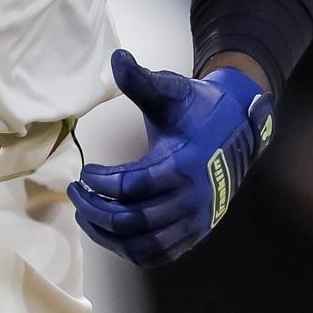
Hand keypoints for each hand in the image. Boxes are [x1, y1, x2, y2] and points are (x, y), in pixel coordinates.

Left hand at [68, 49, 273, 265]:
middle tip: (75, 192)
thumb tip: (116, 57)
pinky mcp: (194, 233)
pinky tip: (109, 232)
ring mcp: (194, 221)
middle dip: (95, 209)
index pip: (131, 186)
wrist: (237, 130)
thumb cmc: (198, 111)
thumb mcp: (171, 91)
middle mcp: (191, 200)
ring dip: (106, 234)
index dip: (100, 182)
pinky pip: (157, 255)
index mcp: (183, 166)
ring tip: (86, 214)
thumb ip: (141, 80)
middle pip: (131, 220)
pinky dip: (129, 250)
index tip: (84, 170)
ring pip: (141, 244)